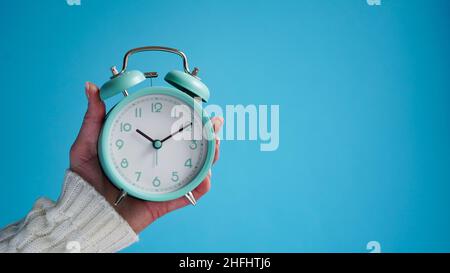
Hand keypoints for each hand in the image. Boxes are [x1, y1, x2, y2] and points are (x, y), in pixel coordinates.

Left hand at [70, 82, 222, 232]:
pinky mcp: (167, 201)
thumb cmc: (85, 180)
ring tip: (215, 140)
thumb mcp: (86, 144)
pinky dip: (202, 183)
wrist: (86, 212)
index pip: (170, 131)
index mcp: (145, 149)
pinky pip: (191, 193)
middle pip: (192, 147)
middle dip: (209, 134)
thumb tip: (90, 86)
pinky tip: (206, 171)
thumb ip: (93, 117)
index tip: (196, 103)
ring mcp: (166, 182)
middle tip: (214, 121)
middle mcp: (159, 164)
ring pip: (198, 167)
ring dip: (212, 154)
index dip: (188, 117)